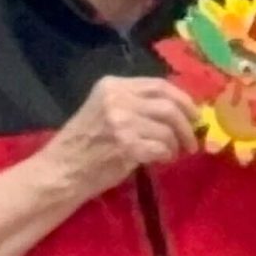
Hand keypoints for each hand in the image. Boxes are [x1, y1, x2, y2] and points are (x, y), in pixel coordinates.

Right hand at [42, 76, 199, 198]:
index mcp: (112, 85)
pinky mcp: (127, 146)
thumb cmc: (84, 143)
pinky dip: (167, 155)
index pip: (159, 85)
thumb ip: (135, 103)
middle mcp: (117, 99)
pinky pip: (161, 147)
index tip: (194, 114)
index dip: (183, 100)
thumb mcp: (105, 109)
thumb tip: (178, 109)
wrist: (61, 170)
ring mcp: (122, 122)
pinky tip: (161, 160)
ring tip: (174, 152)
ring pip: (167, 128)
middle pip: (168, 105)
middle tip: (192, 140)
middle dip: (187, 124)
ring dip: (177, 143)